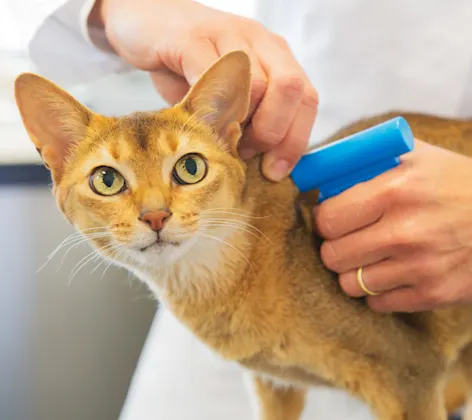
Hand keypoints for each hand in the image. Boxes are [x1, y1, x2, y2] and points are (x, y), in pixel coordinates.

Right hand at [91, 0, 317, 180]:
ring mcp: (228, 35)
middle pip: (291, 89)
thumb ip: (248, 121)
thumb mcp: (227, 95)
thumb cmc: (189, 66)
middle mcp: (259, 40)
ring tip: (218, 136)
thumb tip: (262, 164)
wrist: (146, 23)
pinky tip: (197, 119)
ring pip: (256, 86)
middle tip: (244, 150)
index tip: (275, 171)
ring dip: (239, 125)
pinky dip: (209, 109)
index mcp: (275, 56)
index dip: (295, 141)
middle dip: (271, 133)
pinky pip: (213, 78)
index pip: (306, 99)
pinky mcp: (192, 38)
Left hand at [314, 140, 471, 311]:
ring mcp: (420, 267)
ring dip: (353, 271)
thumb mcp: (417, 155)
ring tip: (368, 257)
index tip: (332, 219)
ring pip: (350, 284)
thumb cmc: (457, 182)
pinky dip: (377, 291)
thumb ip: (368, 160)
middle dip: (335, 247)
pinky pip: (377, 303)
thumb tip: (322, 172)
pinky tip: (390, 273)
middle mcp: (405, 232)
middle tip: (347, 239)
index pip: (328, 219)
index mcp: (395, 191)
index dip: (324, 220)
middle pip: (333, 255)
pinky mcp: (434, 294)